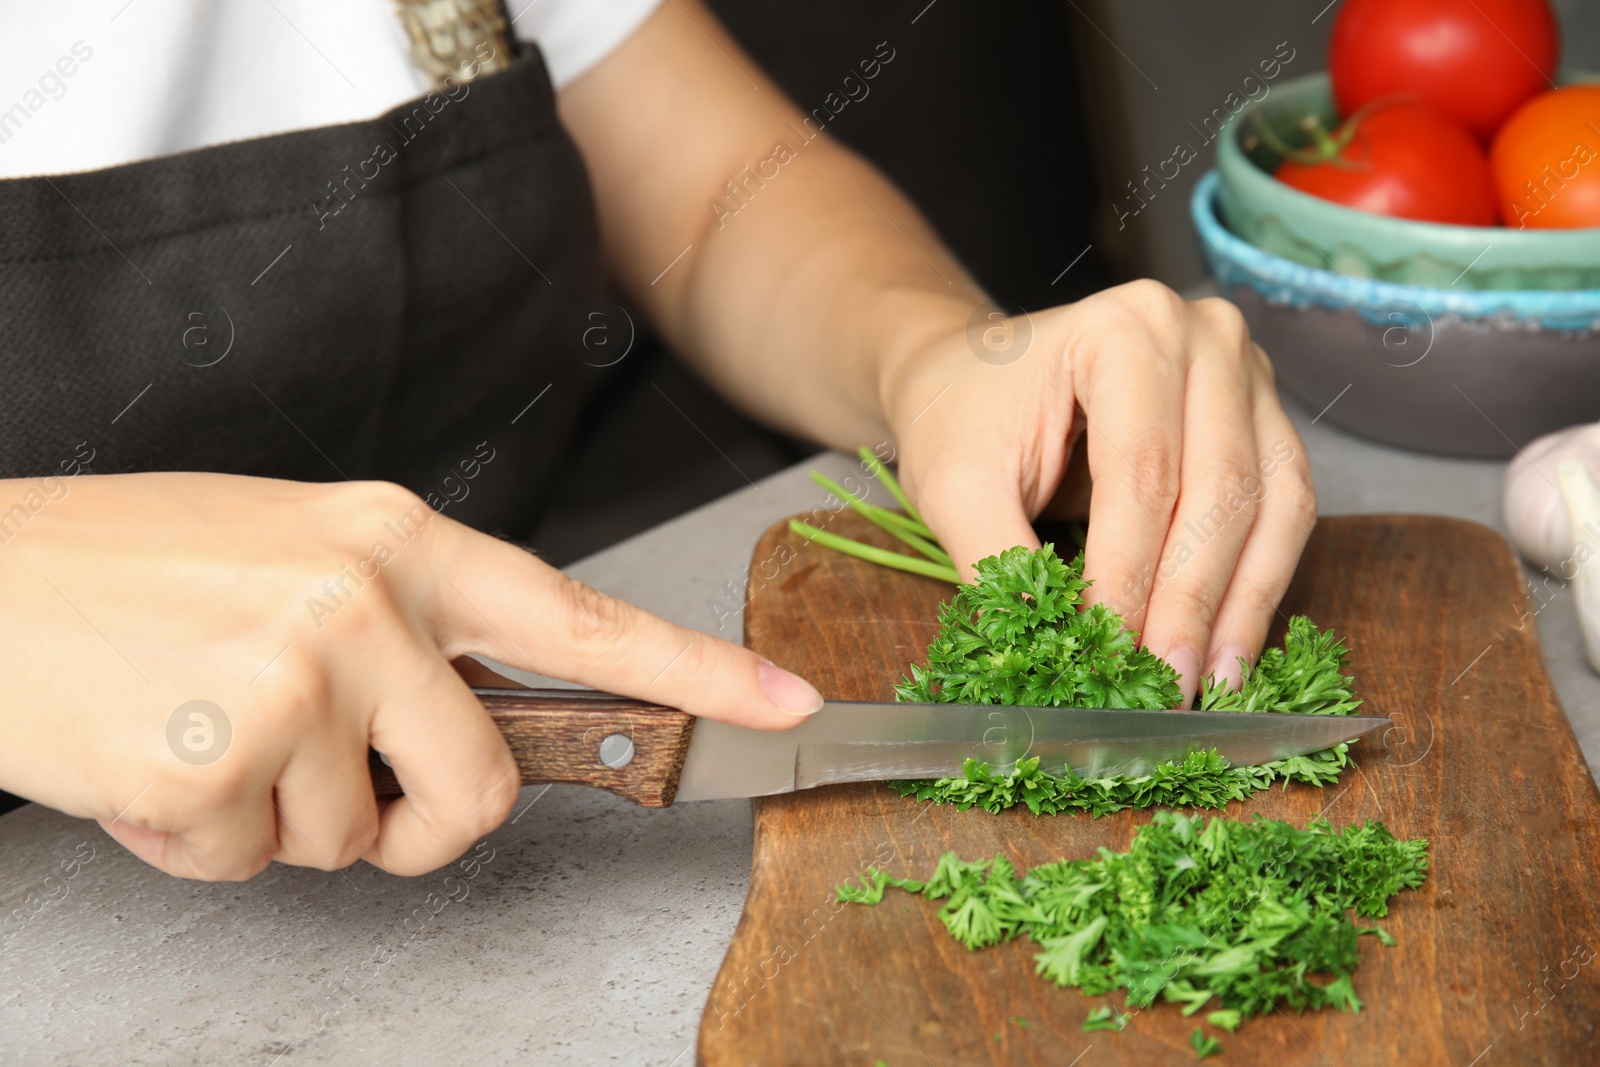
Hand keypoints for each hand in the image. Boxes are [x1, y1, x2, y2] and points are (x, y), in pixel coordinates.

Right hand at [0, 473, 821, 879]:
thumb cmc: (133, 573)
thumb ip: (407, 633)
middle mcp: (366, 595)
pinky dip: (195, 842)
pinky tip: (146, 758)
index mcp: (400, 540)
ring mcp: (296, 671)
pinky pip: (247, 863)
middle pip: (480, 787)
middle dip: (411, 824)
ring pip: (352, 839)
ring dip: (275, 820)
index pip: (581, 618)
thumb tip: (482, 725)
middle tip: (324, 790)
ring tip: (200, 733)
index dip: (698, 673)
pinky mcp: (218, 752)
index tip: (787, 705)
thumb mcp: (296, 559)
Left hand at [884, 281, 1316, 706]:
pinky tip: (1229, 649)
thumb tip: (1057, 651)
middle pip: (1218, 486)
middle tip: (1166, 684)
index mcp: (1124, 329)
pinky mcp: (1263, 420)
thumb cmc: (962, 418)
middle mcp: (1205, 336)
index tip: (1112, 652)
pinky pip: (1284, 512)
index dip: (1131, 573)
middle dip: (1190, 601)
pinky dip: (1258, 586)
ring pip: (1271, 504)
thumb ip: (1001, 562)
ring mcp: (1247, 374)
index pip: (1141, 470)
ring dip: (1241, 604)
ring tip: (1210, 684)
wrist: (974, 378)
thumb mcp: (955, 487)